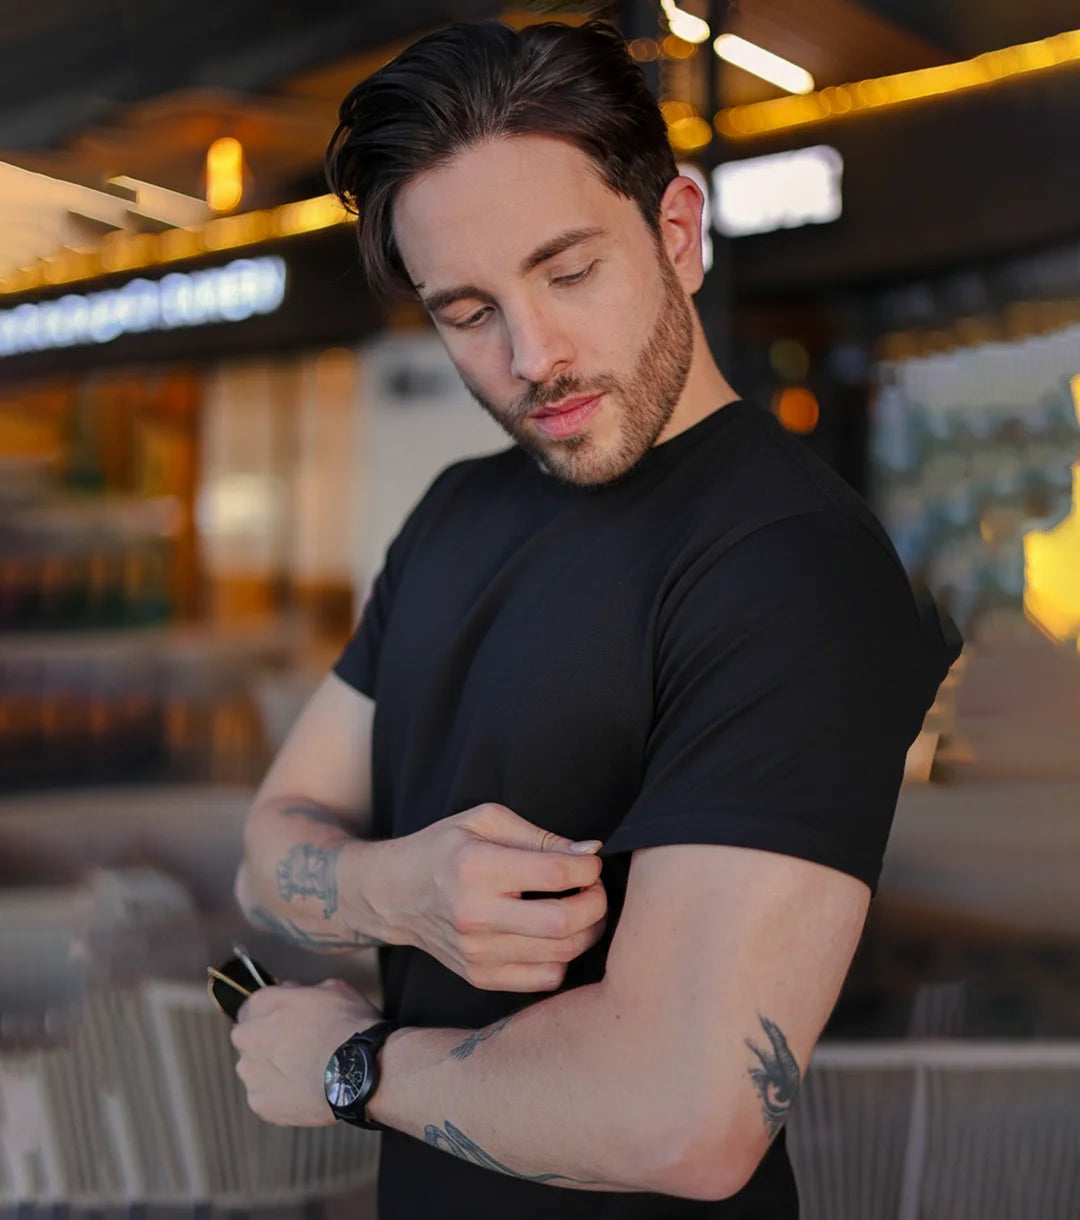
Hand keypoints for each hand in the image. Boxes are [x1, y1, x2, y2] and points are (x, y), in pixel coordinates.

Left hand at [231, 979, 380, 1125]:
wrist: (358, 1073)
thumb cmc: (348, 1027)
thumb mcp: (333, 988)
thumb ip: (303, 991)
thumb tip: (296, 995)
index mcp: (263, 1004)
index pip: (253, 1006)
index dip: (273, 1014)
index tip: (288, 1021)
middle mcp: (248, 1037)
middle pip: (249, 1038)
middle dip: (267, 1041)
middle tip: (298, 1047)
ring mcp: (252, 1073)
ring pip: (254, 1070)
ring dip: (271, 1070)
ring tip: (303, 1072)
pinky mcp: (261, 1104)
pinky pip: (265, 1097)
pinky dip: (280, 1095)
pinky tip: (303, 1090)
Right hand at [396, 803, 607, 992]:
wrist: (395, 894)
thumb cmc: (444, 848)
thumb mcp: (486, 820)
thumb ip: (540, 837)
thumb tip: (591, 852)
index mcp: (476, 868)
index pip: (556, 875)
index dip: (588, 869)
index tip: (590, 863)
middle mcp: (475, 915)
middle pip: (564, 922)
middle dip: (596, 903)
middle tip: (594, 889)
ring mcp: (476, 953)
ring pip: (560, 954)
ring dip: (587, 931)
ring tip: (582, 909)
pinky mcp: (479, 977)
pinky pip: (544, 979)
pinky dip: (563, 957)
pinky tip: (555, 936)